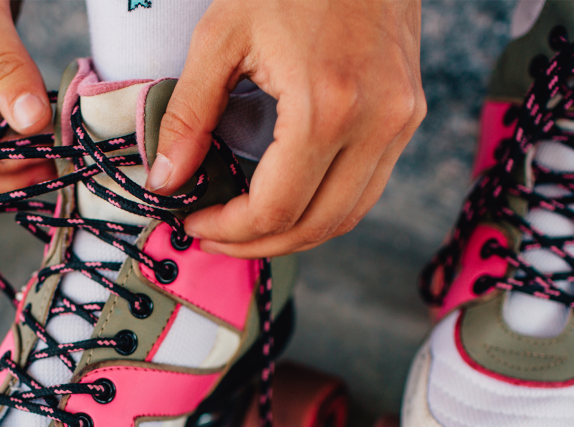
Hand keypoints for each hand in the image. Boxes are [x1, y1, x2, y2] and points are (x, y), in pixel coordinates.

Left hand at [146, 0, 425, 257]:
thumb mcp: (221, 36)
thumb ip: (189, 114)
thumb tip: (165, 179)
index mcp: (327, 107)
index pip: (277, 209)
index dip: (230, 229)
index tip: (195, 221)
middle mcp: (376, 124)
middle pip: (317, 226)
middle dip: (259, 244)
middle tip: (214, 236)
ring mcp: (400, 122)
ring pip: (348, 216)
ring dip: (296, 234)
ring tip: (246, 228)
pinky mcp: (408, 115)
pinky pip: (368, 186)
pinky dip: (325, 206)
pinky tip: (286, 198)